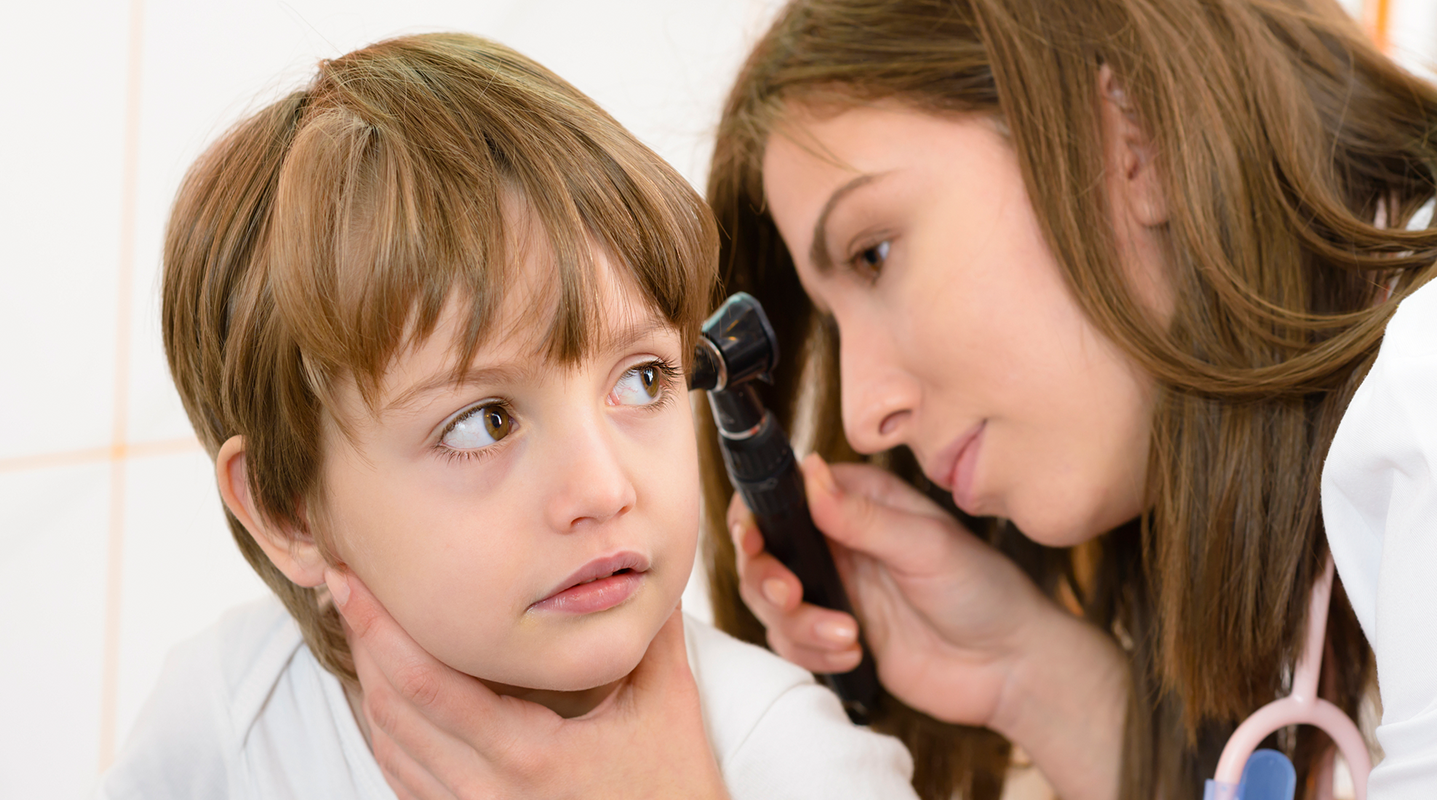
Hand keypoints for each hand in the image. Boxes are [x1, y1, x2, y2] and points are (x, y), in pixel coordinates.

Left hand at [326, 569, 729, 799]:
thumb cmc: (674, 792)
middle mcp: (488, 792)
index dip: (380, 628)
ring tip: (363, 627)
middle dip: (362, 641)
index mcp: (529, 754)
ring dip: (369, 684)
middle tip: (344, 586)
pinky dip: (387, 730)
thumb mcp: (667, 707)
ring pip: (389, 747)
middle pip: (393, 711)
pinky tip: (391, 693)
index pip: (428, 685)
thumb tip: (646, 566)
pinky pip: (404, 780)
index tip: (353, 580)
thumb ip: (651, 634)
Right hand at [730, 453, 1059, 726]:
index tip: (753, 540)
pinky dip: (812, 652)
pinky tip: (854, 652)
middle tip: (792, 596)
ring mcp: (835, 590)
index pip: (782, 495)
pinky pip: (791, 643)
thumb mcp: (926, 546)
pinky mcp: (834, 635)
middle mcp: (838, 542)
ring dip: (798, 625)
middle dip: (767, 578)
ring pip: (770, 603)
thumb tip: (811, 473)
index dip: (754, 516)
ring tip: (847, 634)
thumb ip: (863, 516)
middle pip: (763, 552)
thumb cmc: (984, 592)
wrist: (1010, 667)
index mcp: (858, 502)